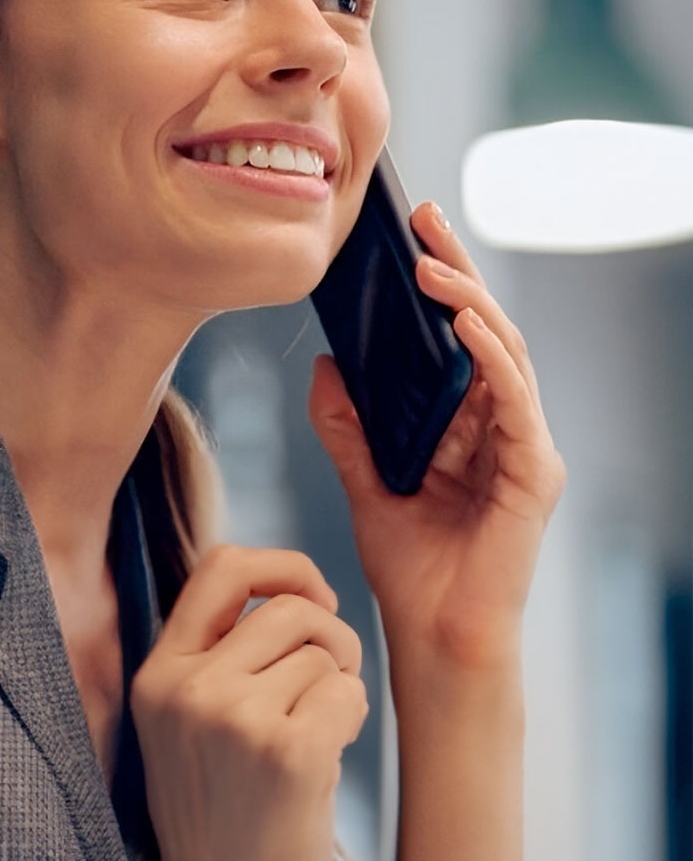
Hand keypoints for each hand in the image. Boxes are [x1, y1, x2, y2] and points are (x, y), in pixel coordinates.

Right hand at [129, 545, 368, 860]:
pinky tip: (327, 760)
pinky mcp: (288, 752)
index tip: (313, 598)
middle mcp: (188, 687)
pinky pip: (348, 693)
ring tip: (318, 736)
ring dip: (339, 687)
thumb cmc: (217, 819)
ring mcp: (235, 718)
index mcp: (158, 672)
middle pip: (290, 609)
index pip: (222, 566)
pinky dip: (352, 719)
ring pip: (323, 653)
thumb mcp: (184, 724)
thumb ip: (216, 657)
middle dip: (330, 638)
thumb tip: (296, 592)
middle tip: (331, 685)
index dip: (281, 567)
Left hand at [308, 201, 565, 671]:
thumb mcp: (364, 481)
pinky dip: (493, 361)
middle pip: (486, 329)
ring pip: (507, 355)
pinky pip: (518, 404)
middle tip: (426, 221)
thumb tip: (325, 363)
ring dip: (470, 305)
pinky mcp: (535, 475)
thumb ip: (346, 425)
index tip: (411, 233)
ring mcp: (524, 448)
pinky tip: (468, 328)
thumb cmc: (410, 570)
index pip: (457, 336)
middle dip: (456, 271)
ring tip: (432, 270)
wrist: (432, 639)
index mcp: (467, 424)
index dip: (440, 281)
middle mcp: (501, 427)